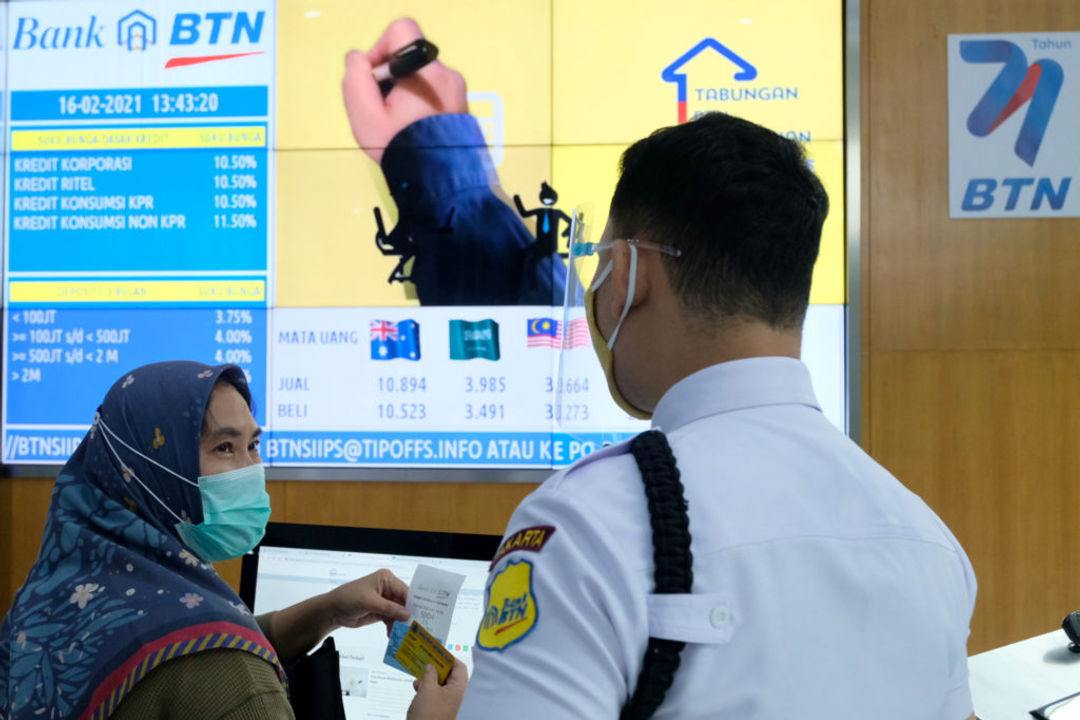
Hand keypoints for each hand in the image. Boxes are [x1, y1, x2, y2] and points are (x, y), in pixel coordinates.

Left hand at [329, 569, 409, 633]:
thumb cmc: (348, 598)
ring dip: (400, 624)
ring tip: (402, 634)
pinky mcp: (381, 611)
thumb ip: (389, 608)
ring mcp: (384, 601)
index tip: (419, 616)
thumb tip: (406, 614)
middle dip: (406, 616)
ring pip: (398, 613)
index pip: (404, 591)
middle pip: (403, 603)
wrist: (333, 610)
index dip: (412, 604)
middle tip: (413, 628)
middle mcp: (388, 589)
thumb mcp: (369, 602)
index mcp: (386, 579)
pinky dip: (392, 627)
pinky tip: (392, 634)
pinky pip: (392, 619)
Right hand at [343, 18, 467, 163]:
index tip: (374, 79)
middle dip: (390, 77)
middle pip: (409, 57)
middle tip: (383, 109)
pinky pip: (434, 92)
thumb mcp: (364, 115)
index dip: (380, 49)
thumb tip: (358, 58)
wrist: (439, 182)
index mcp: (425, 71)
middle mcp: (447, 74)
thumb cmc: (399, 147)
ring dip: (404, 92)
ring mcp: (458, 91)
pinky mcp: (462, 106)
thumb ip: (355, 78)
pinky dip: (420, 103)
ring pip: (421, 76)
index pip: (401, 31)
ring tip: (398, 123)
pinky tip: (414, 129)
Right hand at [406, 660, 468, 719]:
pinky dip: (428, 689)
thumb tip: (431, 666)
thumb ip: (430, 674)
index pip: (459, 667)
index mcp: (460, 689)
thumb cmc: (428, 715)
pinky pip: (437, 695)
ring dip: (431, 678)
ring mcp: (450, 705)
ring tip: (420, 673)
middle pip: (451, 675)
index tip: (437, 652)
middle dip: (438, 667)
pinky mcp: (442, 711)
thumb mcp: (427, 689)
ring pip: (442, 685)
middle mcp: (458, 696)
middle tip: (427, 660)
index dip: (448, 658)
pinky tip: (418, 687)